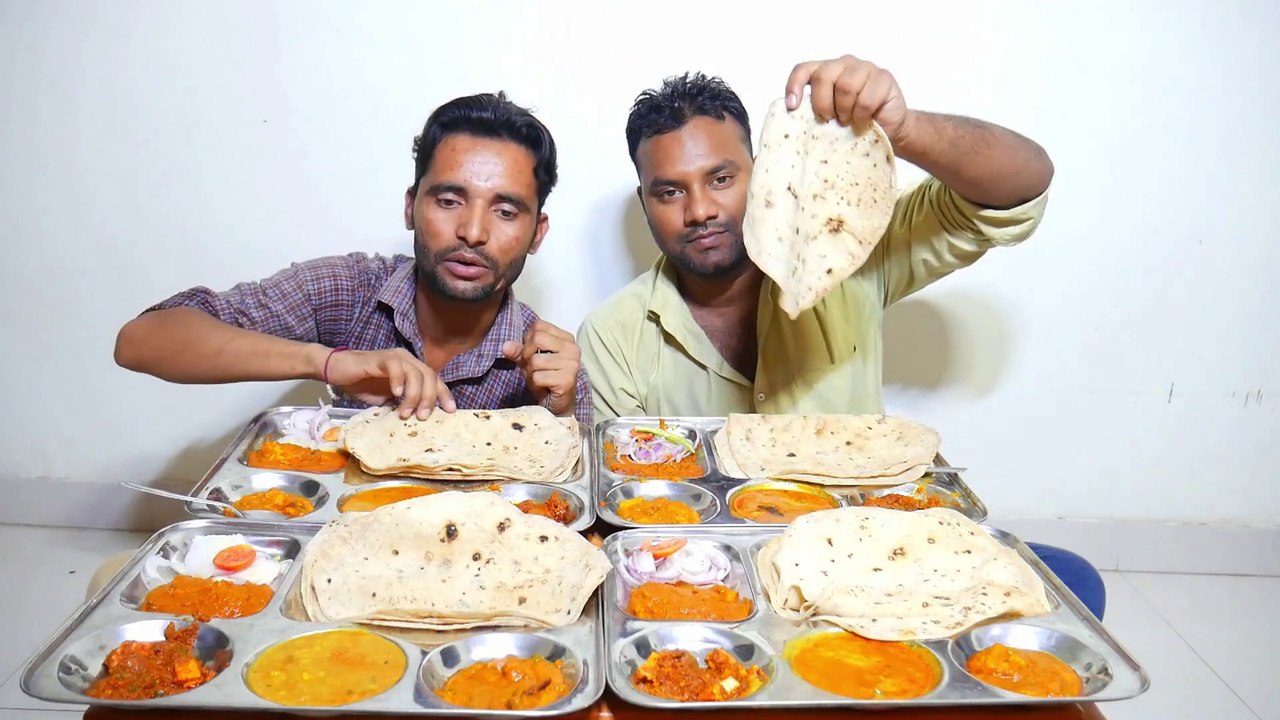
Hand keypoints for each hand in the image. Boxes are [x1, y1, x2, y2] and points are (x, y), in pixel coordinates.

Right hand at [324, 348, 456, 419]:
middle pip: (429, 376)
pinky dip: (398, 381)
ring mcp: (394, 357)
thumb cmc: (362, 385)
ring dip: (414, 395)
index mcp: (412, 369)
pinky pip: (395, 367)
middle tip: (423, 416)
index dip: (444, 394)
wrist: (337, 371)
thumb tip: (419, 418)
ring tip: (406, 411)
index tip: (450, 411)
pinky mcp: (379, 358)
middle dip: (430, 398)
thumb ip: (403, 403)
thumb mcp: (388, 399)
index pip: (435, 380)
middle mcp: (407, 360)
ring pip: (415, 372)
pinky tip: (395, 394)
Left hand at [501, 320, 581, 417]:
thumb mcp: (529, 361)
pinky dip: (536, 384)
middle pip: (536, 339)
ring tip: (540, 378)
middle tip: (534, 368)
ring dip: (531, 373)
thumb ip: (518, 351)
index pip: (538, 326)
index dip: (527, 340)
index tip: (533, 353)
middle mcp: (572, 348)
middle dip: (527, 356)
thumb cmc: (545, 378)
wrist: (556, 405)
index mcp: (566, 338)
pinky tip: (544, 386)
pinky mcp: (567, 380)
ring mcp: (571, 364)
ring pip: (535, 360)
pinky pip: (538, 377)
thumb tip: (506, 346)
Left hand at [785, 54, 910, 144]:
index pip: (804, 69)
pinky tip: (864, 119)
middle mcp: (844, 64)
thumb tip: (797, 116)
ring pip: (845, 86)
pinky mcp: (884, 77)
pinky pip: (866, 98)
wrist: (889, 129)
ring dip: (844, 110)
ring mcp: (865, 68)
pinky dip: (861, 115)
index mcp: (827, 71)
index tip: (792, 106)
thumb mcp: (831, 116)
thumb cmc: (855, 122)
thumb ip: (816, 109)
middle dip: (823, 103)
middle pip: (824, 76)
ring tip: (848, 120)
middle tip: (829, 119)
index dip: (795, 85)